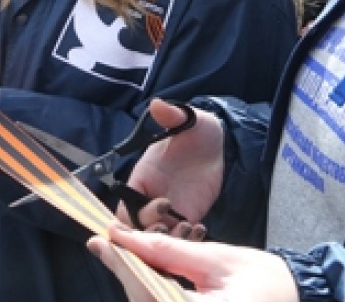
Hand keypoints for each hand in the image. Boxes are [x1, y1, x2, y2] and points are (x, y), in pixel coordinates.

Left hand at [88, 224, 297, 300]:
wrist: (303, 300)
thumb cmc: (268, 280)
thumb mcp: (218, 258)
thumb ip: (170, 253)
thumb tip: (126, 240)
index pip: (148, 292)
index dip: (122, 265)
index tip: (100, 242)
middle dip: (128, 277)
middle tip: (110, 246)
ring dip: (140, 288)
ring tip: (129, 258)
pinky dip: (154, 298)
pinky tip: (151, 279)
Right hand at [120, 99, 225, 231]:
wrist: (219, 143)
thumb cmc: (197, 129)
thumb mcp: (187, 119)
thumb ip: (172, 115)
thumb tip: (157, 104)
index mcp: (143, 175)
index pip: (125, 203)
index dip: (132, 212)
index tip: (157, 207)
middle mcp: (151, 195)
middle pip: (136, 225)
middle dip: (147, 232)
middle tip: (167, 227)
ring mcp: (170, 208)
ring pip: (156, 235)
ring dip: (167, 240)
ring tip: (185, 229)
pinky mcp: (187, 215)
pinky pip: (179, 237)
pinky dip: (185, 240)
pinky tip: (199, 230)